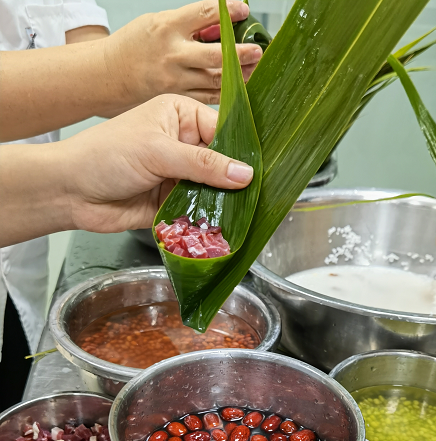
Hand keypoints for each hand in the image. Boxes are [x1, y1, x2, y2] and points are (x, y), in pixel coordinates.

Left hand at [61, 94, 253, 233]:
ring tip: (242, 212)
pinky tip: (222, 224)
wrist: (70, 192)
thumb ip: (203, 164)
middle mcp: (184, 143)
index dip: (240, 150)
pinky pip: (199, 208)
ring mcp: (180, 173)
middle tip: (258, 195)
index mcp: (181, 116)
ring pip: (214, 187)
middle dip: (234, 179)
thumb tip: (246, 174)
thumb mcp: (158, 151)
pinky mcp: (174, 200)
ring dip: (222, 200)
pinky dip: (208, 217)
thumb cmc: (107, 156)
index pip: (223, 130)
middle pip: (222, 162)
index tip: (261, 170)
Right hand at [105, 0, 262, 104]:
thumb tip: (223, 26)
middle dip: (241, 53)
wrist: (108, 75)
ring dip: (240, 75)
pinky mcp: (178, 97)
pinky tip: (240, 85)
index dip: (228, 11)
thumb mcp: (158, 23)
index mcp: (167, 27)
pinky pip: (209, 96)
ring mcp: (176, 79)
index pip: (204, 13)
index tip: (244, 10)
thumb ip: (190, 25)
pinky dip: (227, 91)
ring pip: (216, 79)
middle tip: (257, 51)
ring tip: (254, 67)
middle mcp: (173, 55)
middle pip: (215, 55)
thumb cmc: (135, 46)